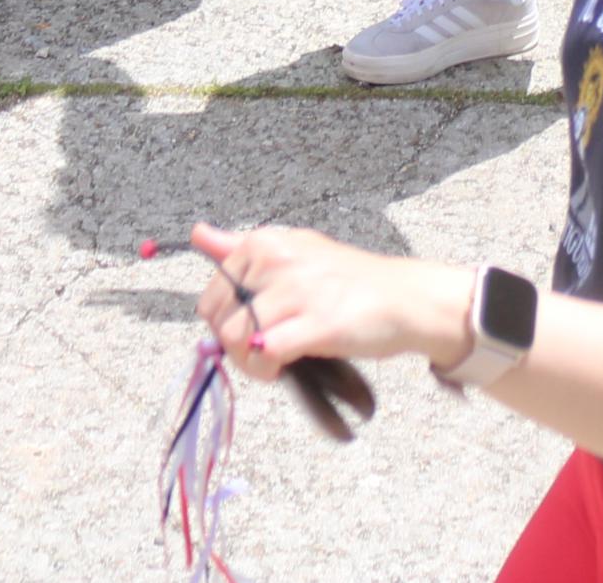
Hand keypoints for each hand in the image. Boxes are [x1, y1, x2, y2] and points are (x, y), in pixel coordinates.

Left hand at [192, 223, 466, 381]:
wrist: (403, 298)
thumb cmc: (347, 280)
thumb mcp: (294, 251)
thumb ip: (241, 247)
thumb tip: (198, 233)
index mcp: (266, 242)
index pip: (212, 296)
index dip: (227, 322)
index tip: (254, 328)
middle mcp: (277, 259)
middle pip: (219, 320)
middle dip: (234, 345)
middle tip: (265, 350)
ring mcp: (297, 290)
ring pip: (236, 339)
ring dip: (249, 363)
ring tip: (275, 361)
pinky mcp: (316, 323)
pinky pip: (263, 353)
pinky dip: (266, 369)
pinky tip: (283, 367)